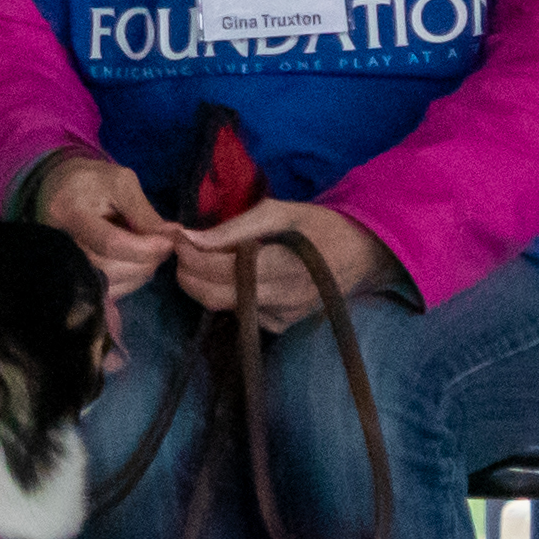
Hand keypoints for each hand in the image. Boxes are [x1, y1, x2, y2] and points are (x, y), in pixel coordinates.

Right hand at [35, 153, 179, 299]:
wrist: (57, 189)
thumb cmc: (91, 181)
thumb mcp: (120, 182)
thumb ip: (144, 212)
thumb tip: (172, 236)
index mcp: (71, 213)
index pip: (110, 243)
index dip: (144, 248)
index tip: (168, 243)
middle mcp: (61, 244)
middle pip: (109, 268)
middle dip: (145, 262)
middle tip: (164, 248)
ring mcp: (63, 263)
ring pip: (109, 284)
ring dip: (139, 274)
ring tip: (150, 253)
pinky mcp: (71, 275)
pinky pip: (104, 290)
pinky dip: (128, 281)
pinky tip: (135, 263)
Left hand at [178, 198, 399, 334]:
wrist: (361, 256)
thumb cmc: (321, 227)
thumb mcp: (283, 213)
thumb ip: (236, 227)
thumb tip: (192, 237)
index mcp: (283, 266)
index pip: (222, 268)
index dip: (192, 256)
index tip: (177, 238)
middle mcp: (282, 298)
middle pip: (216, 295)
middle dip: (189, 275)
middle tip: (180, 252)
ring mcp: (282, 317)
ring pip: (226, 307)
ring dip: (204, 285)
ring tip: (199, 260)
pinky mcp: (282, 326)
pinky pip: (243, 313)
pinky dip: (229, 295)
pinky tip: (232, 277)